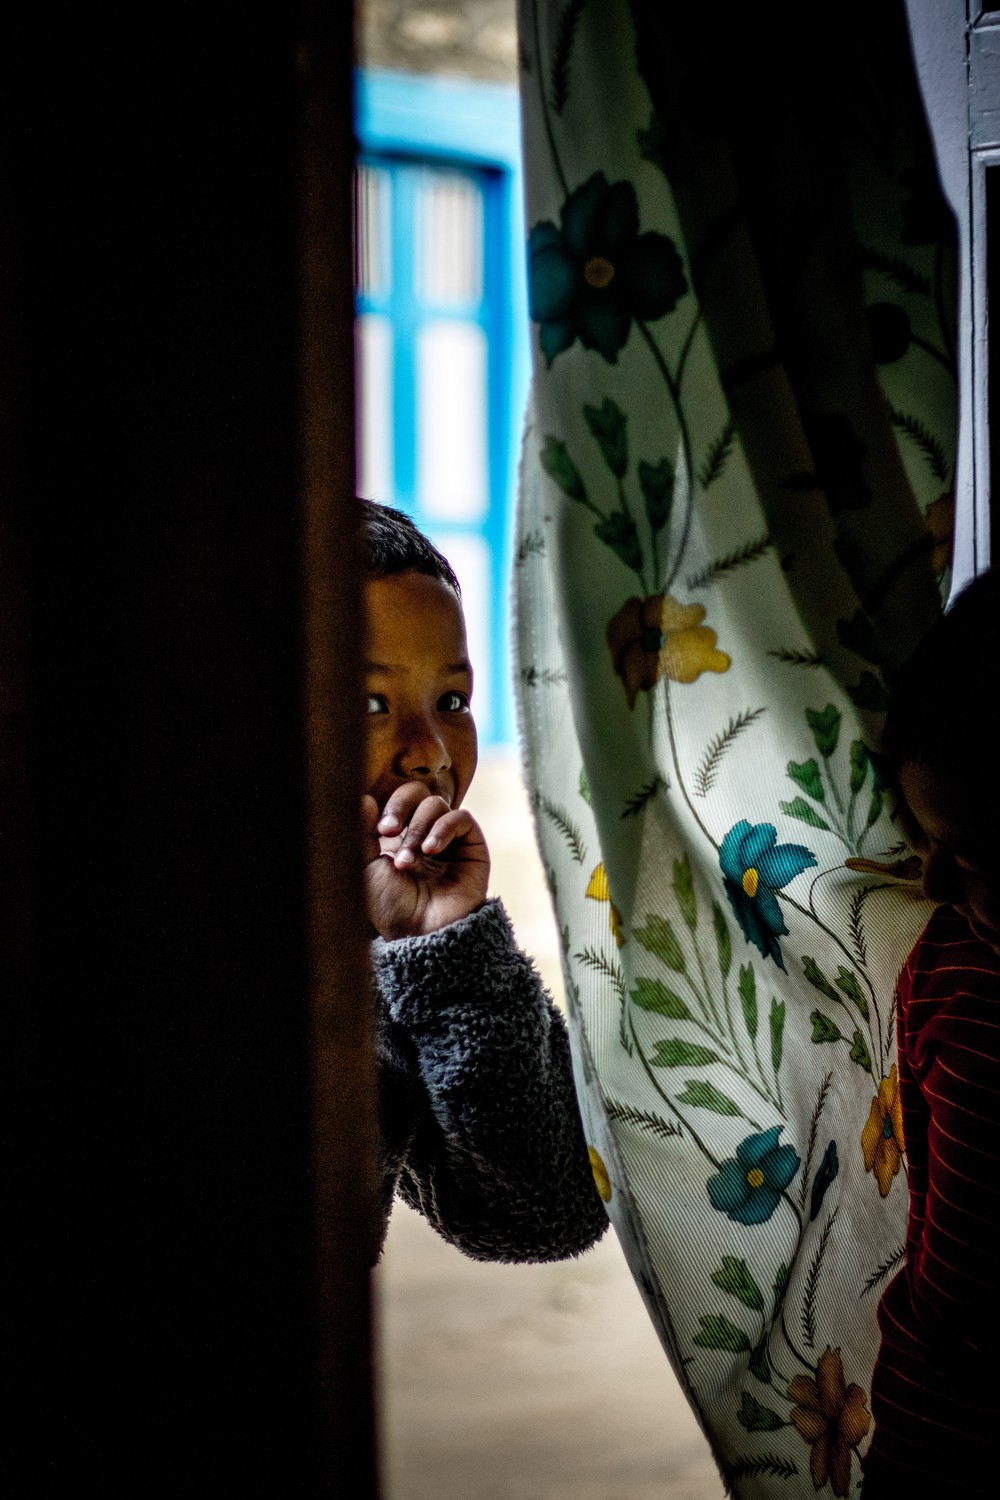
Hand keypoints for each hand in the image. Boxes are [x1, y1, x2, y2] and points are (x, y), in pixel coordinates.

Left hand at [362, 781, 489, 939]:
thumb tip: (365, 796)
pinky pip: (461, 819)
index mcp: (398, 836)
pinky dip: (443, 828)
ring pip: (437, 805)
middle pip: (418, 793)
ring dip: (419, 828)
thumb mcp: (368, 867)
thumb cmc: (392, 907)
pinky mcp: (472, 848)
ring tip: (409, 860)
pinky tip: (431, 851)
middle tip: (388, 832)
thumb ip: (364, 831)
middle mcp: (424, 833)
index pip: (398, 800)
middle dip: (401, 807)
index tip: (379, 830)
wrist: (421, 935)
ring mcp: (449, 839)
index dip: (389, 805)